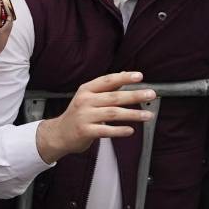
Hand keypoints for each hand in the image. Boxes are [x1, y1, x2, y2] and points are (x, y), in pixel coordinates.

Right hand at [35, 72, 155, 163]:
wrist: (59, 133)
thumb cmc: (77, 114)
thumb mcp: (87, 97)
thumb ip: (106, 88)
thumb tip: (125, 74)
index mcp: (86, 90)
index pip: (107, 80)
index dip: (124, 77)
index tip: (139, 76)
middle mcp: (85, 101)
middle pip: (113, 97)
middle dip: (134, 95)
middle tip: (150, 94)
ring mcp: (84, 116)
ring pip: (113, 113)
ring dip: (132, 114)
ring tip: (147, 115)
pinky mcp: (85, 131)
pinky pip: (105, 130)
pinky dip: (119, 131)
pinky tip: (131, 130)